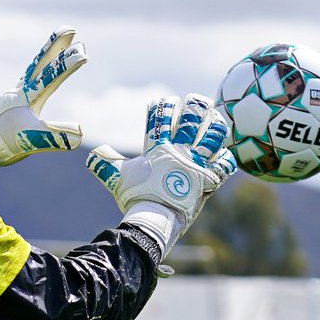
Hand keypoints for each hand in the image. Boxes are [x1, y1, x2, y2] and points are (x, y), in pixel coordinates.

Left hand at [0, 27, 86, 166]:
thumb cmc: (6, 145)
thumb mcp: (31, 141)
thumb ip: (53, 136)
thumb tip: (79, 134)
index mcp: (26, 97)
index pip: (50, 76)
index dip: (67, 64)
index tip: (82, 51)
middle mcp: (20, 90)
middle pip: (41, 63)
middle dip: (56, 46)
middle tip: (70, 29)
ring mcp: (16, 94)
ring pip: (34, 69)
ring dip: (47, 55)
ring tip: (59, 43)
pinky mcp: (13, 101)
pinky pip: (29, 79)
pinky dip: (38, 70)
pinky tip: (41, 71)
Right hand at [86, 94, 235, 252]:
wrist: (154, 219)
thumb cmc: (135, 198)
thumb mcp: (117, 179)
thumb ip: (106, 165)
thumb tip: (93, 156)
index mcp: (158, 149)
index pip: (160, 118)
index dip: (163, 107)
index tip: (167, 101)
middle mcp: (179, 152)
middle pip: (190, 119)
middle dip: (194, 107)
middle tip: (197, 101)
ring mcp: (195, 164)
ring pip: (212, 137)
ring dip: (215, 126)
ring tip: (217, 119)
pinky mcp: (208, 179)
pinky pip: (224, 164)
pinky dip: (226, 158)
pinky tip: (225, 153)